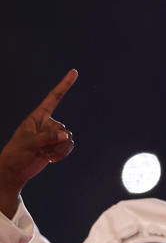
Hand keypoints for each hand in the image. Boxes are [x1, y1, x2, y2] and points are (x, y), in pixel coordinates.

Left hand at [0, 69, 77, 216]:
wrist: (15, 170)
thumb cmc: (16, 154)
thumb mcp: (29, 143)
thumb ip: (48, 137)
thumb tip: (67, 136)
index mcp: (37, 116)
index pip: (53, 97)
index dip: (64, 85)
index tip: (74, 72)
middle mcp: (46, 123)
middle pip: (63, 128)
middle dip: (55, 141)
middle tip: (41, 150)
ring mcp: (52, 135)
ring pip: (68, 139)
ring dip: (59, 150)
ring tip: (45, 155)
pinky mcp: (56, 146)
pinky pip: (69, 146)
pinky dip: (62, 154)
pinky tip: (50, 159)